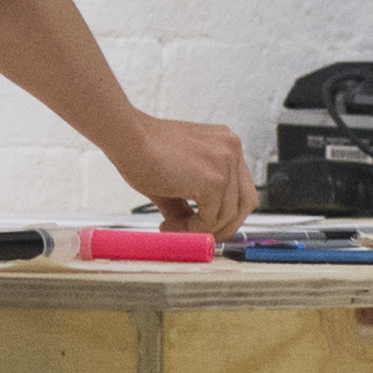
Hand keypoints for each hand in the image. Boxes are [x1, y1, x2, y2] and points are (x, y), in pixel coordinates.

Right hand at [117, 117, 256, 237]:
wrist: (126, 138)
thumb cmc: (142, 151)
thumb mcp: (176, 178)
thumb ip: (190, 202)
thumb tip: (196, 230)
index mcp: (225, 144)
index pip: (242, 188)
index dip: (225, 213)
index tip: (200, 225)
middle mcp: (232, 149)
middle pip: (246, 203)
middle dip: (222, 226)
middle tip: (194, 235)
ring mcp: (226, 162)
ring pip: (230, 215)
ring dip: (202, 230)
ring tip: (172, 228)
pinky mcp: (214, 179)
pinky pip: (213, 218)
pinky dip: (194, 228)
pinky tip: (170, 224)